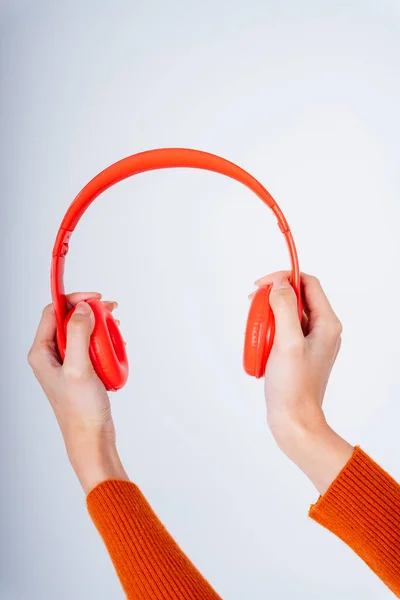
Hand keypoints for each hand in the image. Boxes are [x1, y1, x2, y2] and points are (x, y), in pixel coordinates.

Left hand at [28, 293, 128, 492]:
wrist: (91, 437)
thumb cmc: (81, 410)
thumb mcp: (79, 368)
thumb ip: (77, 334)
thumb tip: (82, 307)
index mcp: (41, 353)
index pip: (53, 312)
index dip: (74, 299)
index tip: (95, 298)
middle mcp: (50, 356)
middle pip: (68, 319)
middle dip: (90, 312)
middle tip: (111, 310)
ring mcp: (65, 363)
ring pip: (81, 332)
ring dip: (99, 326)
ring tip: (116, 329)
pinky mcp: (78, 370)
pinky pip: (90, 346)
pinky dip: (103, 342)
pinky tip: (116, 346)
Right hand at [251, 272, 353, 494]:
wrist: (294, 421)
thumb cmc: (293, 386)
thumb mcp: (287, 342)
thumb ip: (284, 308)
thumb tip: (280, 284)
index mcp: (327, 324)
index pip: (308, 284)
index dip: (285, 278)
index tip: (261, 285)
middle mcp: (322, 330)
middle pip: (297, 298)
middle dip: (273, 299)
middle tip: (253, 307)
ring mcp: (311, 343)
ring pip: (287, 314)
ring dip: (268, 317)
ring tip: (256, 332)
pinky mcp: (299, 353)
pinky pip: (283, 331)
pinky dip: (269, 332)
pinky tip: (260, 346)